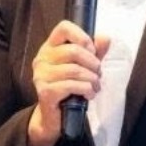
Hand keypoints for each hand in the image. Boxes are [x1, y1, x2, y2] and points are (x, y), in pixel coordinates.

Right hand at [27, 21, 109, 145]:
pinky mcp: (45, 92)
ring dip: (92, 79)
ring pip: (75, 70)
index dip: (82, 37)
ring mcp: (41, 76)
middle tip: (98, 74)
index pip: (63, 28)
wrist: (54, 117)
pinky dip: (86, 89)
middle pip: (73, 51)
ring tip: (95, 86)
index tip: (92, 51)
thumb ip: (94, 52)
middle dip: (93, 64)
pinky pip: (71, 85)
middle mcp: (42, 59)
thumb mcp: (84, 68)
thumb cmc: (69, 89)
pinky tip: (89, 94)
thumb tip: (105, 38)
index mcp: (50, 48)